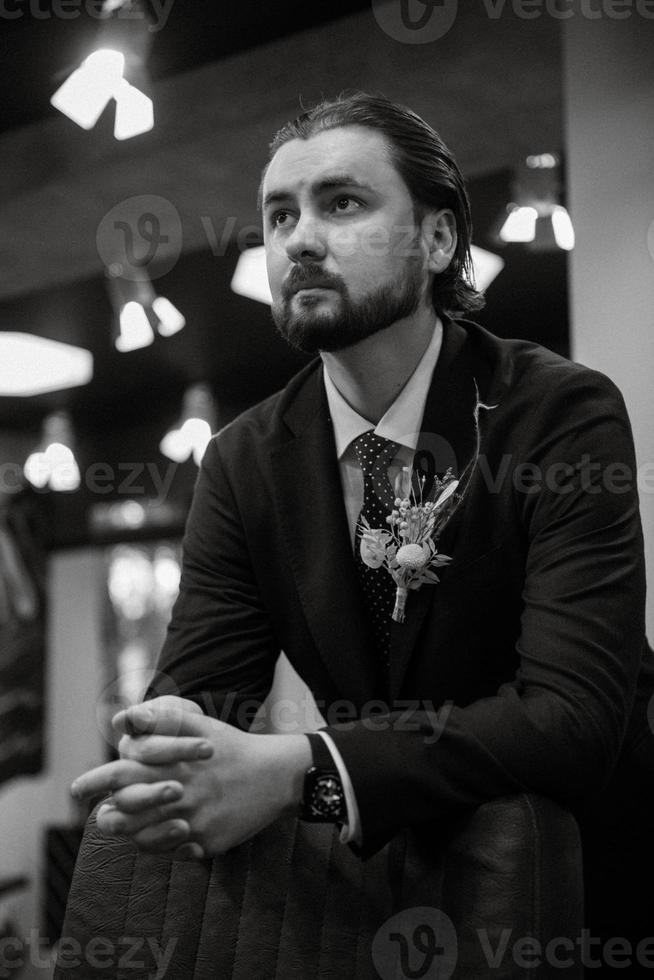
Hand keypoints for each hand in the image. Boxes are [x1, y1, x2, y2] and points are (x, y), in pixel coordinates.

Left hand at [72, 697, 311, 858]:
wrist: (276, 776)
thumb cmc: (233, 747)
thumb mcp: (201, 725)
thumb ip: (163, 719)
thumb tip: (125, 718)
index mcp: (172, 766)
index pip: (121, 775)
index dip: (95, 781)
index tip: (76, 788)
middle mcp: (180, 797)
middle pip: (127, 815)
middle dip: (108, 816)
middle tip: (103, 816)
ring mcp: (194, 823)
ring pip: (145, 839)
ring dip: (132, 834)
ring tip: (128, 828)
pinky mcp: (209, 843)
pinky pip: (174, 852)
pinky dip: (163, 845)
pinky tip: (165, 834)